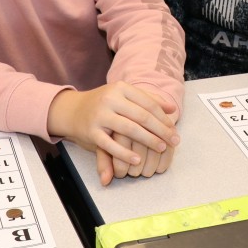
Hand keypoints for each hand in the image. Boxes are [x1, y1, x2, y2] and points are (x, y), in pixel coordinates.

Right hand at [47, 82, 179, 185]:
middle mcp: (110, 99)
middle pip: (142, 116)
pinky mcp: (91, 131)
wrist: (73, 111)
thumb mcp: (124, 96)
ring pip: (129, 129)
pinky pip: (110, 145)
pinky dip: (125, 154)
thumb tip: (172, 109)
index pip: (148, 103)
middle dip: (161, 130)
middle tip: (174, 141)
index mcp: (121, 88)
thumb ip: (147, 100)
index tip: (174, 129)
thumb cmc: (104, 104)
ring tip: (161, 148)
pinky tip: (137, 160)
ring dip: (148, 140)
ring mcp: (100, 115)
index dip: (163, 117)